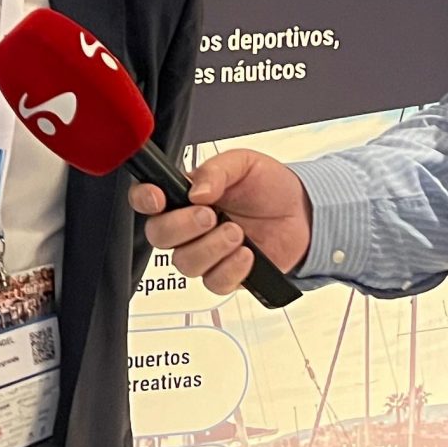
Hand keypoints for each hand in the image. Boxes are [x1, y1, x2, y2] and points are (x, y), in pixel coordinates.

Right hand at [129, 149, 313, 294]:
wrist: (303, 213)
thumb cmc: (269, 186)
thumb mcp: (243, 163)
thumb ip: (216, 171)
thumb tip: (196, 190)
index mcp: (184, 194)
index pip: (146, 199)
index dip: (144, 199)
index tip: (158, 199)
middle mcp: (188, 226)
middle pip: (158, 236)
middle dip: (182, 227)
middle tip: (210, 215)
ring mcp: (205, 252)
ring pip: (184, 263)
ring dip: (211, 248)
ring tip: (238, 233)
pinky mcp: (225, 275)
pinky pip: (214, 283)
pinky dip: (230, 269)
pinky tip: (248, 254)